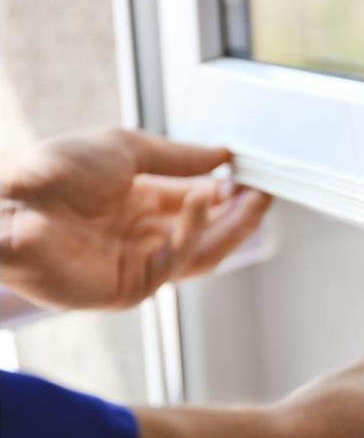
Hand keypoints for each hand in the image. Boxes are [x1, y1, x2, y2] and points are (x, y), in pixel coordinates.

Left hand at [0, 128, 270, 308]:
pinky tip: (205, 198)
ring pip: (200, 254)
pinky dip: (193, 231)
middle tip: (265, 194)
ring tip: (254, 201)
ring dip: (231, 229)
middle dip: (239, 215)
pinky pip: (174, 262)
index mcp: (141, 203)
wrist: (10, 203)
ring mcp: (138, 264)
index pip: (198, 203)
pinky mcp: (129, 288)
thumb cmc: (54, 173)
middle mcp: (143, 235)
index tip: (253, 176)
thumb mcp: (126, 149)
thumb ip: (178, 157)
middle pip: (206, 234)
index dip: (227, 192)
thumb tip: (223, 154)